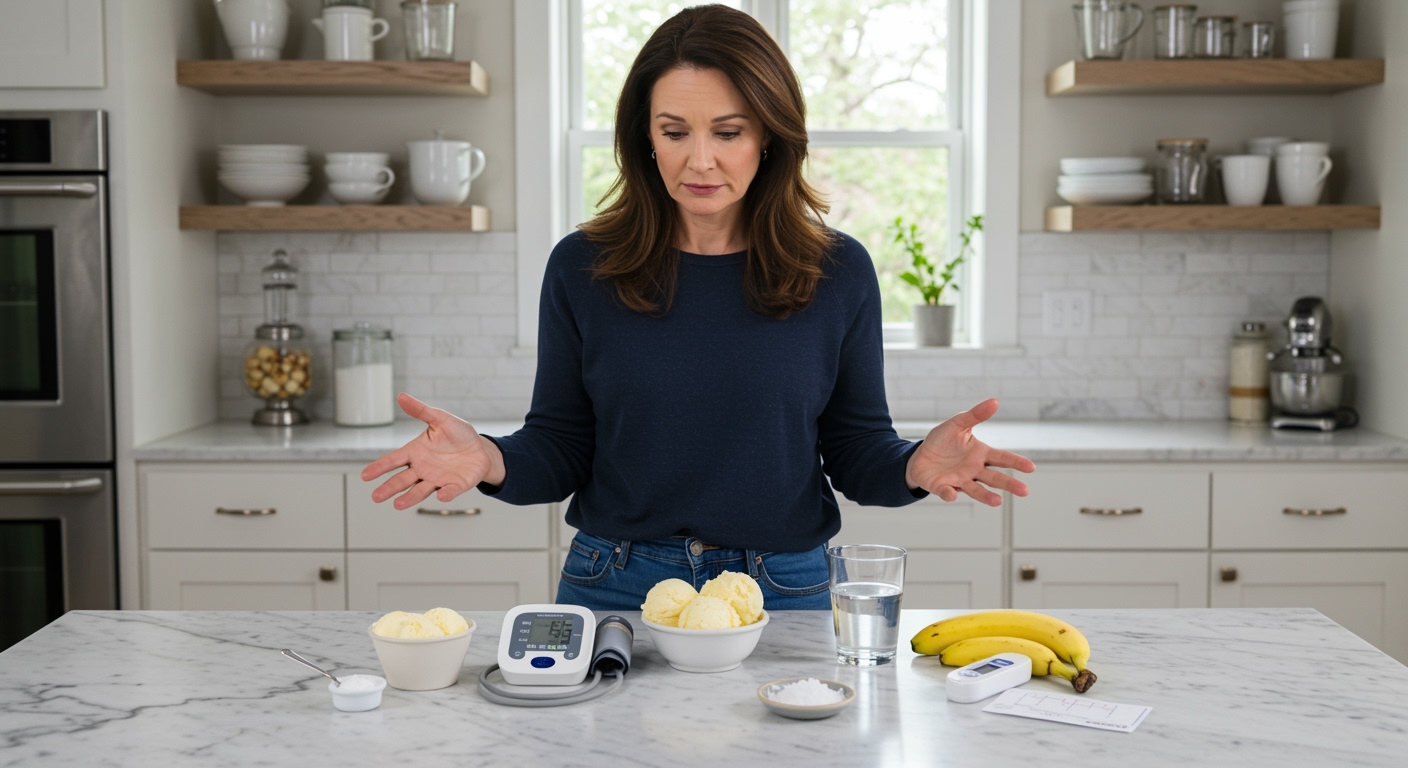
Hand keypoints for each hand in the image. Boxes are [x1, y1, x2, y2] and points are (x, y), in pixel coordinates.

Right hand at [359, 393, 505, 509]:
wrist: (482, 449)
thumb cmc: (458, 434)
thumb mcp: (441, 419)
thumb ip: (421, 411)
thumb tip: (401, 396)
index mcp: (416, 452)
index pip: (393, 460)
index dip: (379, 467)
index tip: (365, 476)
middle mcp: (423, 468)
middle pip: (402, 479)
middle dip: (389, 488)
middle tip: (376, 497)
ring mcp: (437, 479)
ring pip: (420, 490)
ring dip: (410, 497)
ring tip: (397, 505)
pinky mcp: (454, 486)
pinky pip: (449, 491)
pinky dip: (445, 494)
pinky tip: (440, 495)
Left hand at [904, 398, 1034, 506]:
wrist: (920, 456)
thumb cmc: (943, 440)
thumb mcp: (957, 424)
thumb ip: (975, 415)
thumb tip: (995, 401)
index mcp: (980, 454)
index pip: (1002, 458)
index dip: (1016, 462)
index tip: (1031, 467)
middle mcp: (974, 470)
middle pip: (995, 478)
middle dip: (1009, 484)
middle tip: (1025, 491)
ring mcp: (960, 481)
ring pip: (976, 490)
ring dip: (986, 496)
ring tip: (997, 502)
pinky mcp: (943, 487)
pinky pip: (948, 491)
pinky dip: (950, 493)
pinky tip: (953, 493)